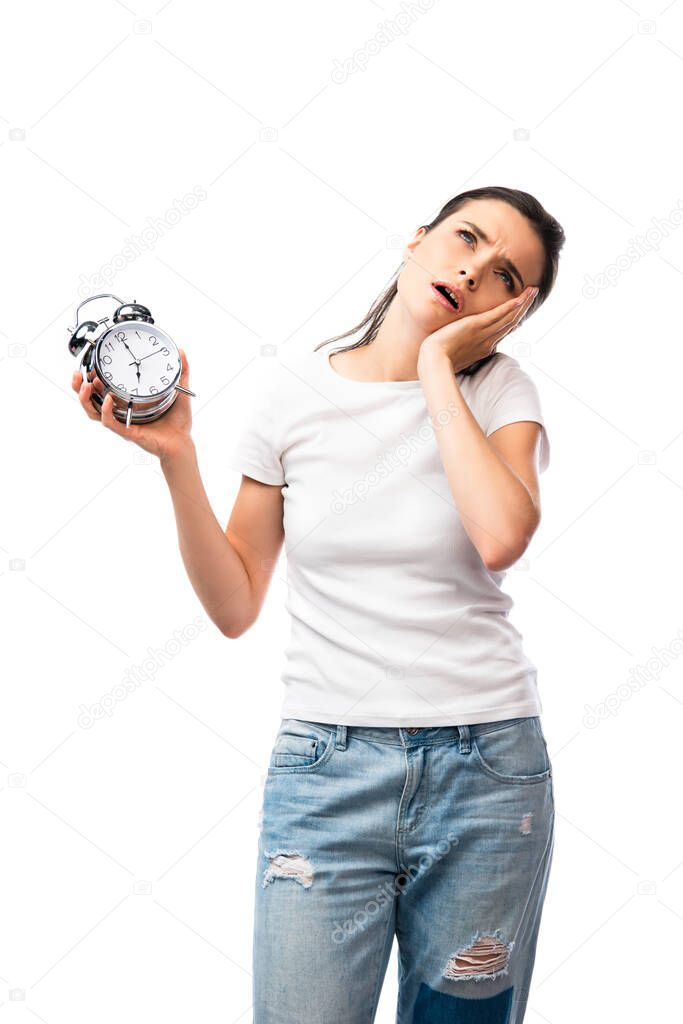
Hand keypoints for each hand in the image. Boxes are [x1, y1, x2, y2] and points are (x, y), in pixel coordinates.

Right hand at [71, 348, 193, 461]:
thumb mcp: (178, 392)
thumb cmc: (178, 422)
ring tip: (86, 385)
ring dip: (86, 399)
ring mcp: (122, 423)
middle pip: (91, 401)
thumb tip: (181, 352)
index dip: (92, 378)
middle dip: (79, 388)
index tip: (89, 366)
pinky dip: (106, 411)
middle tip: (78, 375)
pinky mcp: (127, 432)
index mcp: (128, 403)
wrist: (183, 443)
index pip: (103, 390)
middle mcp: (121, 413)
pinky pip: (110, 422)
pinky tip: (107, 400)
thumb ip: (180, 372)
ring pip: (94, 413)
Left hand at [418, 285, 538, 375]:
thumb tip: (455, 347)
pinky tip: (520, 298)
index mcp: (483, 348)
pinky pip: (499, 314)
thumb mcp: (453, 354)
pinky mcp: (478, 326)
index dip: (512, 322)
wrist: (434, 361)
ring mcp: (484, 333)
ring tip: (532, 291)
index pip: (502, 332)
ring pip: (509, 316)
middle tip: (533, 295)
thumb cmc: (438, 359)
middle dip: (523, 308)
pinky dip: (511, 306)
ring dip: (523, 303)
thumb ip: (459, 349)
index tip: (519, 315)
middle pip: (511, 322)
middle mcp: (488, 341)